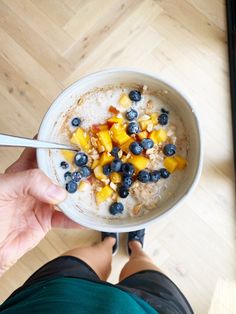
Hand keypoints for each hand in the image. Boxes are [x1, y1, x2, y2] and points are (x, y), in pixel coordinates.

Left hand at [0, 148, 81, 274]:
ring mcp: (41, 202)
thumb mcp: (4, 188)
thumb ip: (30, 182)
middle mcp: (34, 186)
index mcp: (22, 171)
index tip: (71, 141)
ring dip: (78, 193)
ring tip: (91, 188)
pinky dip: (77, 219)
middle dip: (73, 169)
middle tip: (89, 165)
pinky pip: (66, 219)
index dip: (54, 144)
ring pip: (66, 194)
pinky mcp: (46, 221)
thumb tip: (57, 191)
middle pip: (58, 172)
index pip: (40, 151)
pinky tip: (85, 216)